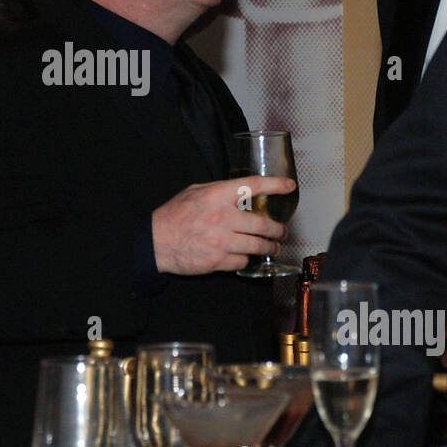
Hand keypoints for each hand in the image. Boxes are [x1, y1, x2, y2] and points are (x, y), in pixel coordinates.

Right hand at [151, 175, 292, 275]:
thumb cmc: (175, 215)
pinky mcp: (218, 261)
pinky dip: (247, 258)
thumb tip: (243, 190)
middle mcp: (223, 217)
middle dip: (278, 230)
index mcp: (217, 195)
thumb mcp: (195, 192)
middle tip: (281, 231)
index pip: (254, 186)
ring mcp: (221, 241)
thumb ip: (220, 190)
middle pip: (264, 224)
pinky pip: (244, 261)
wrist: (156, 242)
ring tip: (272, 247)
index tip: (289, 186)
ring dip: (270, 247)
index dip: (276, 185)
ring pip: (258, 246)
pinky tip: (245, 255)